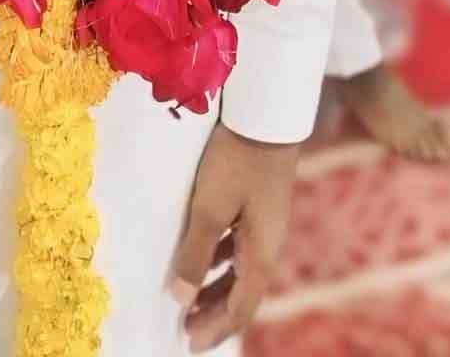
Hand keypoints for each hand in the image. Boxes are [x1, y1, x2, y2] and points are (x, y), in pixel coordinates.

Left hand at [169, 123, 298, 351]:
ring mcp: (266, 228)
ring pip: (240, 272)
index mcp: (261, 256)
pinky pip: (238, 249)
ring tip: (188, 298)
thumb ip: (195, 254)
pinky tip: (201, 258)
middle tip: (184, 328)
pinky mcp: (259, 209)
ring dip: (216, 290)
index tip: (188, 343)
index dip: (214, 330)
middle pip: (242, 295)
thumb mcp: (209, 208)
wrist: (267, 116)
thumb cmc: (237, 160)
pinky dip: (220, 263)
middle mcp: (268, 248)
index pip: (240, 310)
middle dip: (213, 314)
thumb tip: (181, 299)